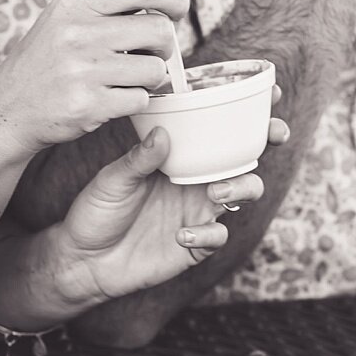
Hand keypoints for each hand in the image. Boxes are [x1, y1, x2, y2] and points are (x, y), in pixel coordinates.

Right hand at [0, 0, 190, 160]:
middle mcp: (78, 32)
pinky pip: (141, 99)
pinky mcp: (88, 105)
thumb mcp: (74, 13)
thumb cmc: (47, 58)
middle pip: (160, 30)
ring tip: (125, 77)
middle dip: (164, 46)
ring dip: (149, 77)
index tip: (176, 10)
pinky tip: (111, 97)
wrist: (9, 107)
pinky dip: (133, 101)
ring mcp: (82, 70)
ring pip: (155, 69)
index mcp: (76, 1)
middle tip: (147, 53)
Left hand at [46, 117, 288, 310]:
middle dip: (264, 142)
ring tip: (216, 190)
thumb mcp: (112, 179)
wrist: (83, 260)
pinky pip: (218, 237)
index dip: (246, 114)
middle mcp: (195, 182)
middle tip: (272, 135)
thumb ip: (139, 159)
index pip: (216, 132)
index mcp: (179, 158)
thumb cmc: (96, 212)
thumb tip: (163, 132)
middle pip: (243, 157)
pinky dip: (208, 234)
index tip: (269, 95)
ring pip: (242, 192)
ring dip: (240, 186)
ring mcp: (198, 212)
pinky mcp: (195, 245)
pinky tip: (181, 234)